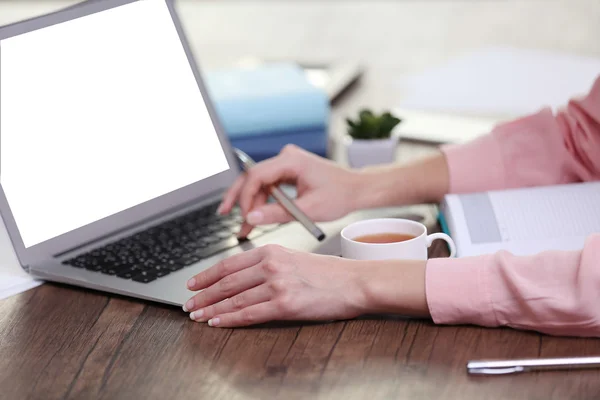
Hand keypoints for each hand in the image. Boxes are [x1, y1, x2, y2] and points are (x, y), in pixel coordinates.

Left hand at [183, 244, 429, 327]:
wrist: (354, 282)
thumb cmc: (327, 273)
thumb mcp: (294, 258)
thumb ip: (267, 264)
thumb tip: (241, 277)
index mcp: (272, 251)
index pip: (230, 263)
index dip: (207, 275)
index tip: (193, 283)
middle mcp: (271, 265)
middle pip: (227, 281)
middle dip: (203, 294)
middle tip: (188, 303)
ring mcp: (278, 284)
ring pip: (234, 298)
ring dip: (211, 308)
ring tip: (197, 315)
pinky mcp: (286, 304)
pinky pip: (250, 314)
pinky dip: (229, 319)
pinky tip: (217, 322)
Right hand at [218, 145, 361, 237]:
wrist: (357, 189)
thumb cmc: (340, 195)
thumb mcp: (308, 209)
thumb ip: (277, 214)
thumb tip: (251, 218)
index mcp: (291, 161)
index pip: (257, 175)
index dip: (246, 197)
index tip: (244, 216)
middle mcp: (286, 157)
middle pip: (252, 176)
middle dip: (239, 198)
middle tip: (224, 214)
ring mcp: (287, 163)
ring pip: (259, 183)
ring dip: (252, 204)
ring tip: (245, 227)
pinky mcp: (288, 171)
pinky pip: (268, 185)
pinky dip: (262, 201)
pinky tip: (256, 217)